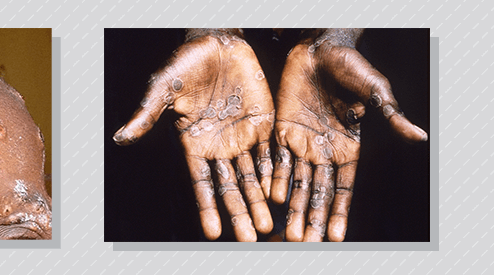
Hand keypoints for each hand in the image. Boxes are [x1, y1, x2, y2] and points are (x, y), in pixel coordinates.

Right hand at [112, 29, 273, 240]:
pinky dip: (275, 173)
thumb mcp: (163, 89)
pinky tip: (280, 194)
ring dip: (260, 200)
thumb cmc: (186, 63)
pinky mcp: (263, 123)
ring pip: (253, 176)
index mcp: (194, 144)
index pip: (202, 183)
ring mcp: (242, 136)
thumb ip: (147, 115)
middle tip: (249, 238)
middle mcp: (219, 146)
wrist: (216, 42)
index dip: (207, 207)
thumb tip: (120, 137)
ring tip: (268, 225)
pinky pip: (271, 153)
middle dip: (239, 213)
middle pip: (231, 187)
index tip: (212, 234)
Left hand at [270, 29, 427, 241]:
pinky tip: (269, 199)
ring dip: (292, 207)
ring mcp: (300, 143)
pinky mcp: (280, 131)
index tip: (336, 238)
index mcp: (348, 148)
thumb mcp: (374, 90)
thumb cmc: (351, 67)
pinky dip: (272, 179)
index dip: (340, 212)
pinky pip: (274, 160)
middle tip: (305, 243)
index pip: (343, 188)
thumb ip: (390, 115)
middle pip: (317, 192)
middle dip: (312, 218)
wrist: (319, 48)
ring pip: (295, 182)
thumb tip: (420, 136)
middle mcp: (323, 151)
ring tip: (287, 232)